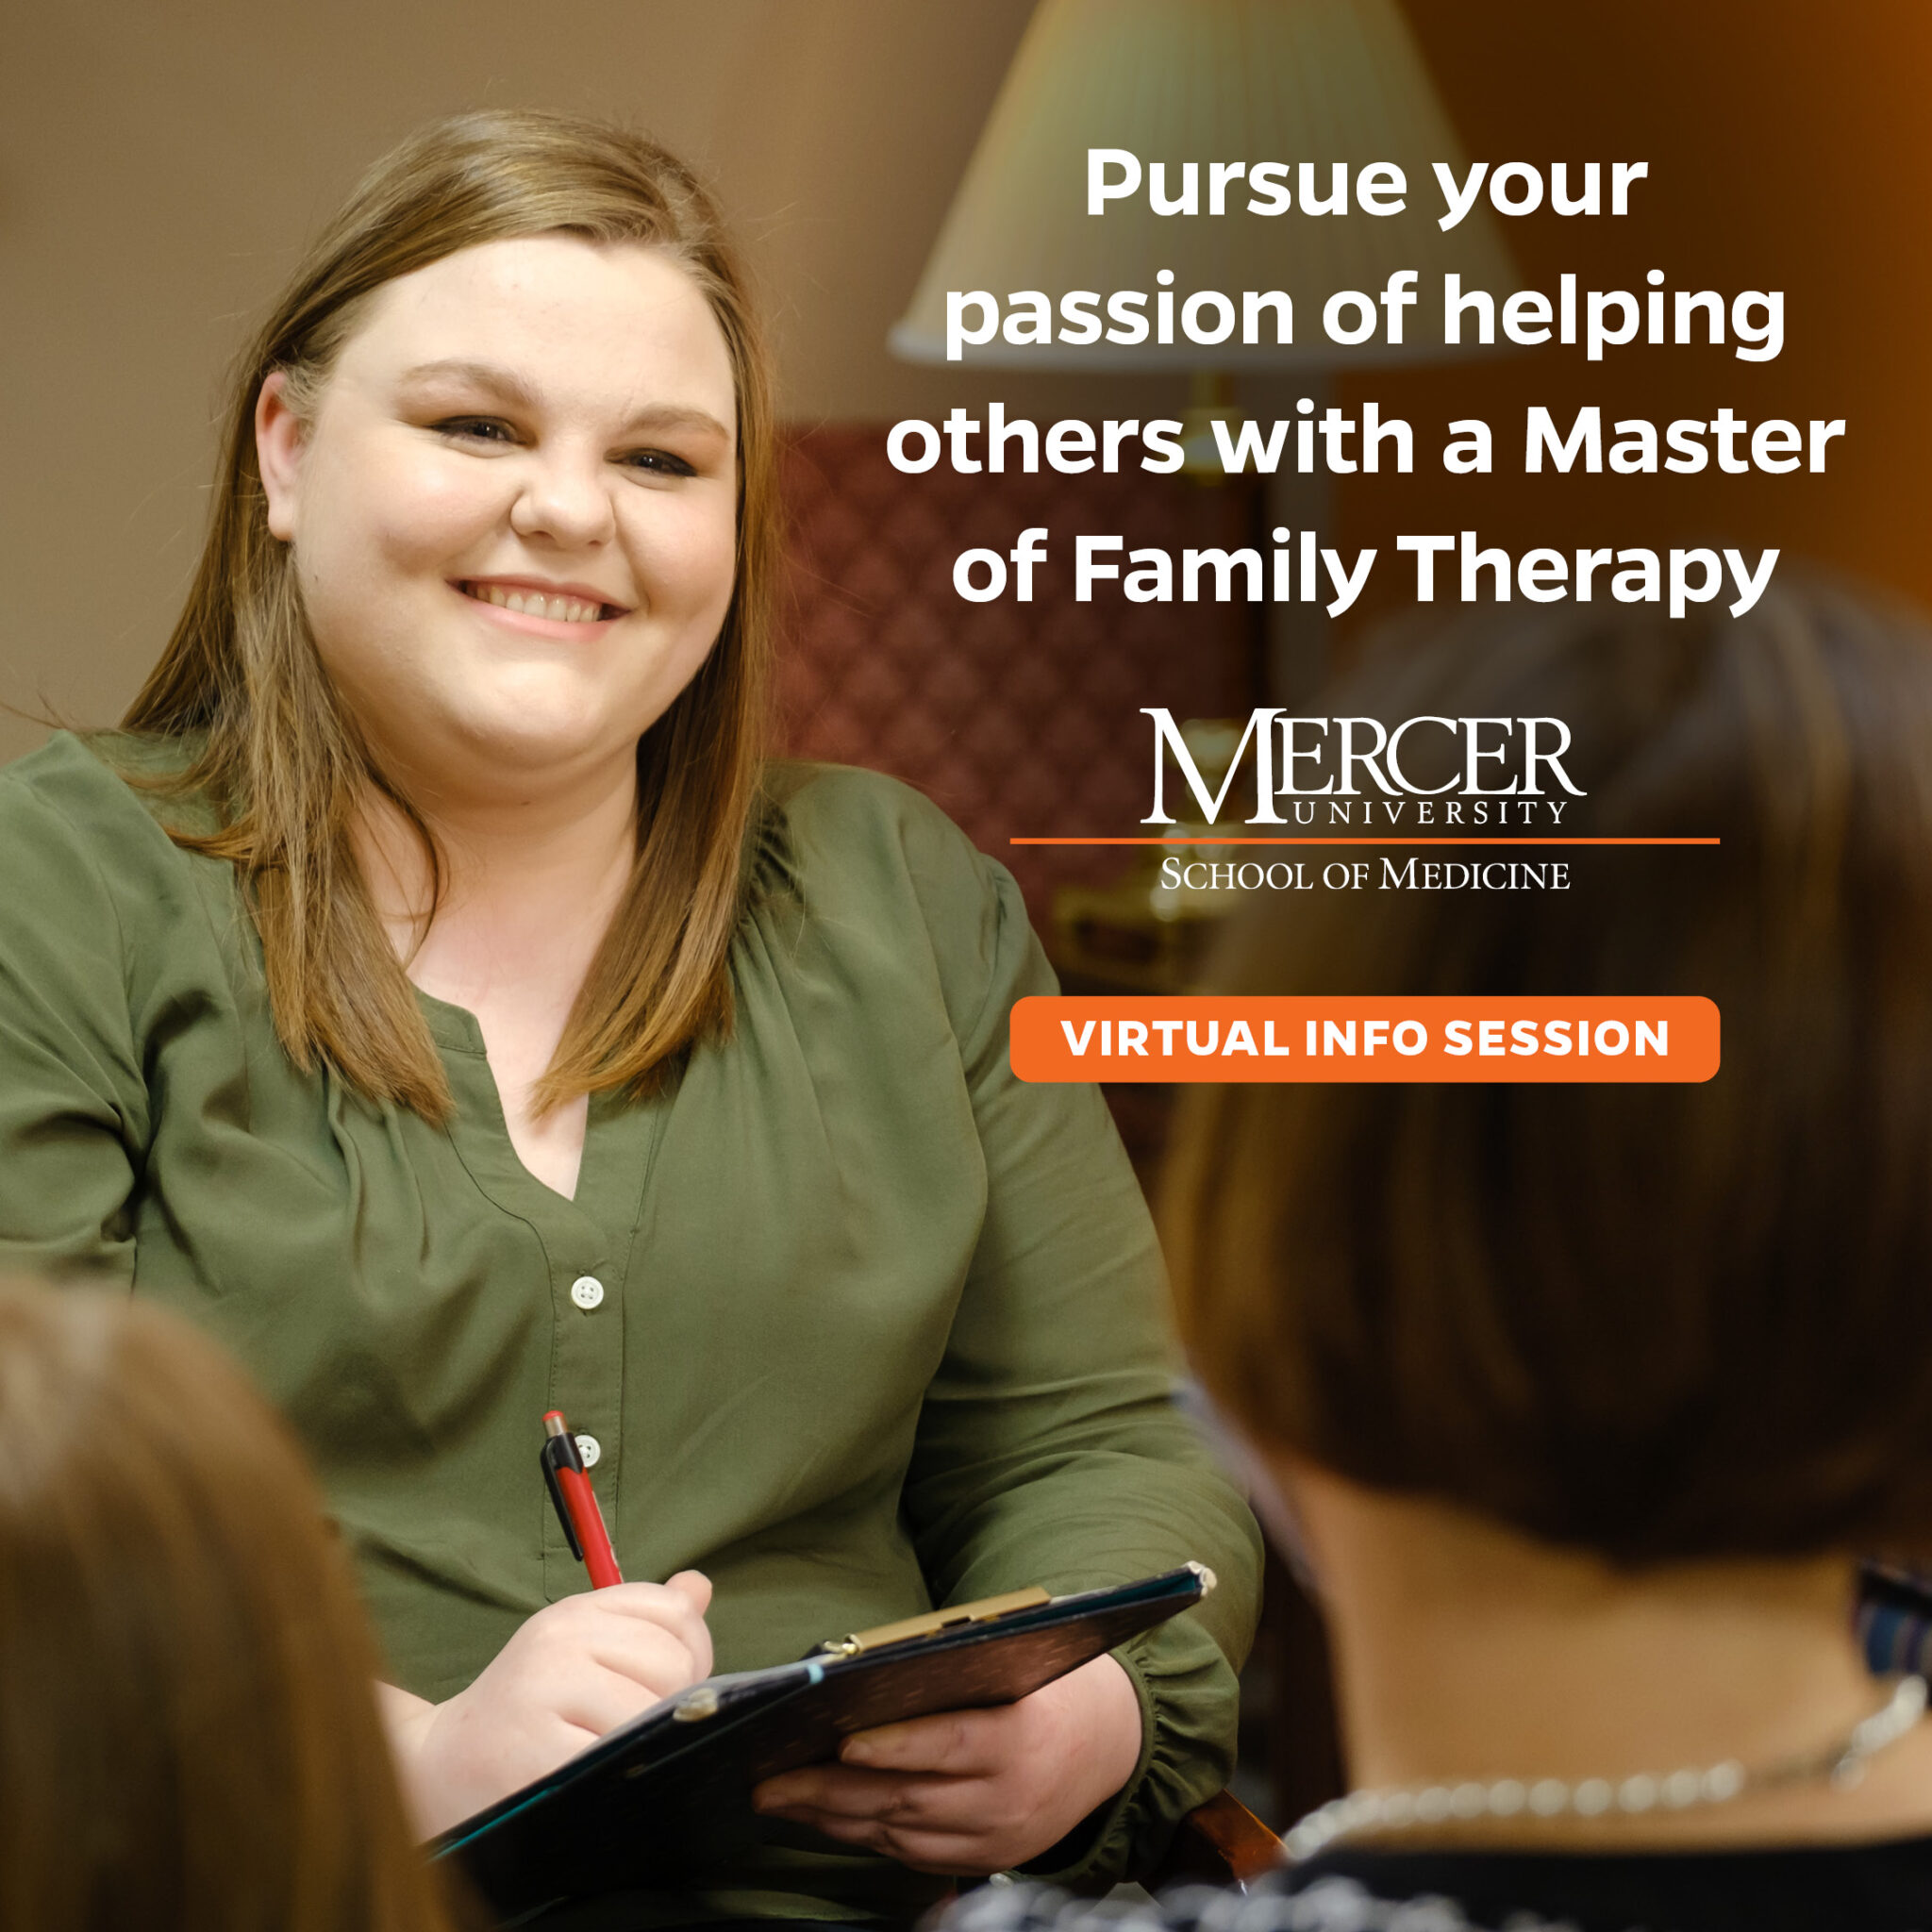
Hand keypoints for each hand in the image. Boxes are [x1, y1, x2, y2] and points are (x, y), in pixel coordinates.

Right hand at [383, 1570, 713, 1835]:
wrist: (438, 1772)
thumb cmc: (525, 1713)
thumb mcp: (577, 1651)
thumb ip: (642, 1623)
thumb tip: (699, 1587)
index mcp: (573, 1613)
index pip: (672, 1613)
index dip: (691, 1653)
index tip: (665, 1687)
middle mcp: (558, 1641)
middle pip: (672, 1662)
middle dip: (672, 1703)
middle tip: (632, 1730)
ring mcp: (545, 1694)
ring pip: (650, 1711)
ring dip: (644, 1743)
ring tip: (610, 1755)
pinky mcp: (538, 1753)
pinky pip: (617, 1757)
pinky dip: (621, 1773)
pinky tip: (596, 1779)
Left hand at [752, 1652, 1142, 1874]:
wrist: (1104, 1747)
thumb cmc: (1044, 1690)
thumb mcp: (1013, 1668)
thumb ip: (950, 1674)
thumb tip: (861, 1672)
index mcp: (1018, 1738)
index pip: (949, 1744)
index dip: (894, 1747)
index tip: (841, 1740)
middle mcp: (1007, 1798)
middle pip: (908, 1798)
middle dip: (830, 1789)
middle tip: (772, 1780)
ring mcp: (995, 1839)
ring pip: (900, 1832)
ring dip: (833, 1817)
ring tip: (781, 1797)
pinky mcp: (984, 1861)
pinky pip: (911, 1854)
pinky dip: (863, 1834)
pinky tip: (826, 1816)